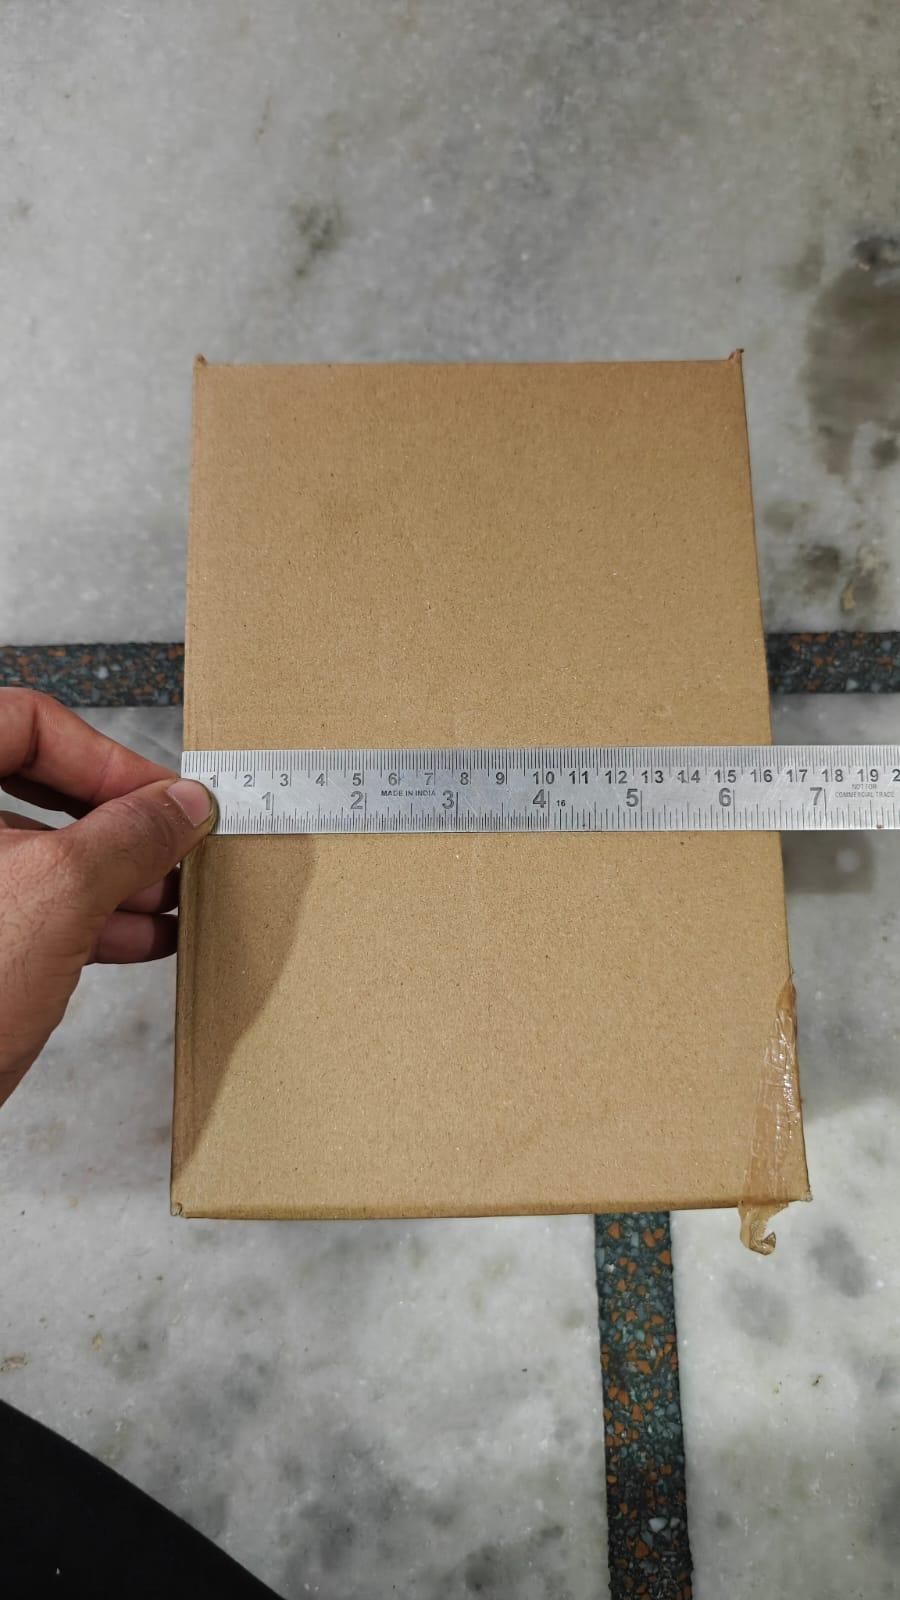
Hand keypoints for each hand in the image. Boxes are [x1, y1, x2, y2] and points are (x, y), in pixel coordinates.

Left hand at [0, 689, 213, 1107]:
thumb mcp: (59, 895)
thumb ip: (129, 834)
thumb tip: (181, 804)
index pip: (25, 721)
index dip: (107, 757)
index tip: (167, 799)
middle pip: (31, 786)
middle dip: (118, 823)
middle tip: (179, 846)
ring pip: (31, 854)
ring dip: (112, 875)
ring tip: (177, 898)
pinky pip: (22, 907)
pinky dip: (82, 917)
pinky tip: (143, 937)